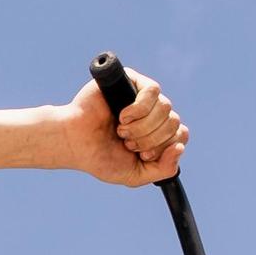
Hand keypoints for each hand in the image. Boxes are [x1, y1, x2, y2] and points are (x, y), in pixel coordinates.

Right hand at [59, 71, 187, 186]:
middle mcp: (154, 113)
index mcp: (158, 133)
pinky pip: (153, 90)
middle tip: (126, 142)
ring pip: (165, 108)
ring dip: (142, 126)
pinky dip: (139, 108)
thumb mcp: (135, 174)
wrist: (75, 143)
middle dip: (149, 139)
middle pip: (174, 122)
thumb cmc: (101, 157)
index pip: (180, 135)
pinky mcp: (133, 80)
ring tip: (121, 130)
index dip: (163, 147)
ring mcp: (144, 96)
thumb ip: (163, 170)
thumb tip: (180, 147)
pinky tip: (123, 116)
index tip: (142, 154)